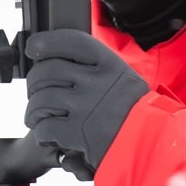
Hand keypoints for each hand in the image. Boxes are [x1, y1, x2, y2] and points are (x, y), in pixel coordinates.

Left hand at [24, 29, 148, 178]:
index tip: (33, 48)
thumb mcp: (125, 80)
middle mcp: (96, 81)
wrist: (152, 144)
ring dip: (33, 110)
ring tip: (36, 117)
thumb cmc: (138, 114)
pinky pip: (45, 127)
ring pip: (41, 100)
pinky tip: (47, 136)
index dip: (46, 42)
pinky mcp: (78, 133)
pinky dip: (41, 133)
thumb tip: (65, 62)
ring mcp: (85, 107)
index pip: (70, 41)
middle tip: (34, 91)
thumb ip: (99, 69)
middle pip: (47, 71)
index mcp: (109, 65)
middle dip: (33, 82)